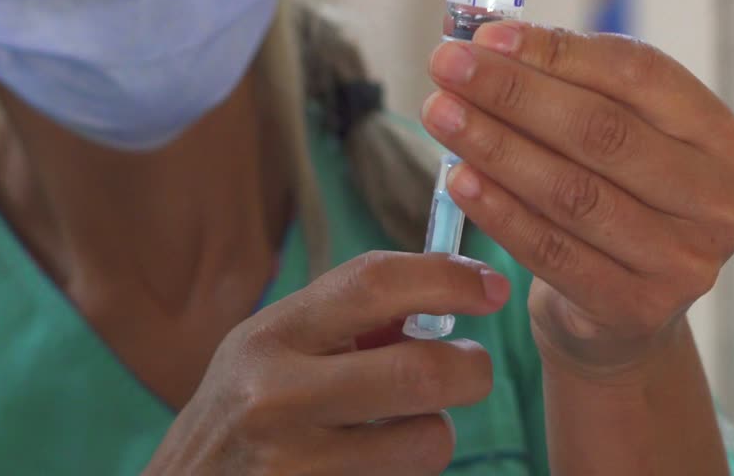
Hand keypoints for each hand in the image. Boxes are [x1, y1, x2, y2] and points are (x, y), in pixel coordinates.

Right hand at [144, 252, 510, 475]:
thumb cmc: (242, 413)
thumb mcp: (273, 351)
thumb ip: (348, 323)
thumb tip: (450, 296)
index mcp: (270, 337)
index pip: (373, 283)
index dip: (446, 277)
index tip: (491, 287)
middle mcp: (275, 397)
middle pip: (420, 372)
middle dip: (470, 369)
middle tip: (471, 369)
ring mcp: (294, 465)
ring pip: (427, 444)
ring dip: (435, 434)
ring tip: (402, 431)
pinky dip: (405, 474)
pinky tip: (366, 467)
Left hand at [420, 22, 733, 381]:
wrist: (622, 315)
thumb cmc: (614, 200)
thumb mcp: (616, 138)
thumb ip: (572, 86)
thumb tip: (491, 39)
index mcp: (723, 139)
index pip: (640, 74)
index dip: (559, 50)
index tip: (488, 35)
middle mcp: (719, 201)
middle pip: (603, 131)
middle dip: (513, 93)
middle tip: (446, 66)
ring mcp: (684, 262)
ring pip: (572, 192)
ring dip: (495, 146)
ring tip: (439, 113)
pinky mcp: (636, 310)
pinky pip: (551, 251)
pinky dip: (498, 211)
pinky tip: (458, 178)